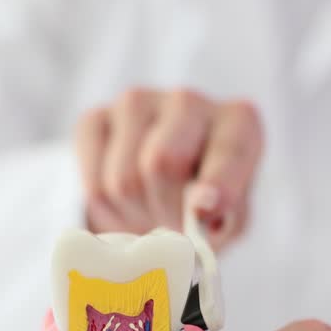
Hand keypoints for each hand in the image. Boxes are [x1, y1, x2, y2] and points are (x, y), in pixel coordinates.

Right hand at [75, 88, 262, 249]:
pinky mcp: (94, 118)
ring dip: (134, 213)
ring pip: (123, 178)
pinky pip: (92, 181)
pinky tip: (123, 203)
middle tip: (172, 230)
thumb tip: (201, 210)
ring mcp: (137, 102)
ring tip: (148, 213)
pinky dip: (105, 208)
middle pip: (163, 162)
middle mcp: (188, 100)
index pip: (228, 149)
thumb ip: (223, 219)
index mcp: (238, 121)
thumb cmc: (204, 207)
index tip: (204, 210)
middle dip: (165, 211)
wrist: (159, 195)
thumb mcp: (228, 221)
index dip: (217, 182)